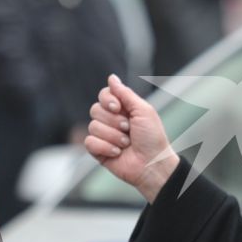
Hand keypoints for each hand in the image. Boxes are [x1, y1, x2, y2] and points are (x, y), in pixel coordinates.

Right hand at [85, 74, 178, 200]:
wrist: (152, 164)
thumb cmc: (152, 138)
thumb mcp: (143, 111)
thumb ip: (125, 93)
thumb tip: (111, 77)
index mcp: (122, 109)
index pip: (103, 94)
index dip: (108, 100)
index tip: (118, 107)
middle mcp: (111, 120)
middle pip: (95, 109)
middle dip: (114, 121)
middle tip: (128, 129)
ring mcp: (103, 135)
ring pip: (93, 126)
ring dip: (113, 136)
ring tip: (126, 143)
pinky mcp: (98, 150)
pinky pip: (89, 142)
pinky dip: (105, 147)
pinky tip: (117, 153)